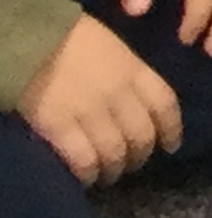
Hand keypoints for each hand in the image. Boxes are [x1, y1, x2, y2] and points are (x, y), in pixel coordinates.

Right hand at [18, 13, 178, 183]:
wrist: (34, 40)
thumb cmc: (76, 40)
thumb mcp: (116, 51)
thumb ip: (130, 77)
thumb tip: (139, 107)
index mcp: (135, 70)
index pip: (165, 105)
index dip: (172, 130)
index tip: (171, 146)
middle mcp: (118, 93)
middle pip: (142, 135)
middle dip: (140, 156)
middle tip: (131, 164)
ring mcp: (90, 111)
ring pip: (115, 152)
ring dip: (115, 169)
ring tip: (108, 174)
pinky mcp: (59, 126)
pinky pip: (84, 159)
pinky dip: (89, 174)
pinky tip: (87, 178)